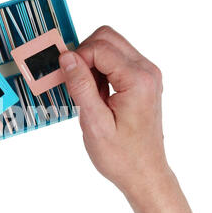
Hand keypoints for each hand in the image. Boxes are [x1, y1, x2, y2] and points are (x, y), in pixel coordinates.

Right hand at [59, 26, 211, 212]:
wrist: (145, 174)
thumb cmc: (122, 156)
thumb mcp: (95, 124)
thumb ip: (81, 86)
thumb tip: (67, 57)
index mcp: (138, 80)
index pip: (100, 47)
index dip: (77, 58)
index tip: (64, 78)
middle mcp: (147, 71)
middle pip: (107, 38)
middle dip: (83, 54)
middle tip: (73, 82)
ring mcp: (147, 74)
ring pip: (111, 46)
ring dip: (91, 62)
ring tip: (86, 92)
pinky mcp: (142, 80)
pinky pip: (116, 60)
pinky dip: (99, 70)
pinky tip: (95, 94)